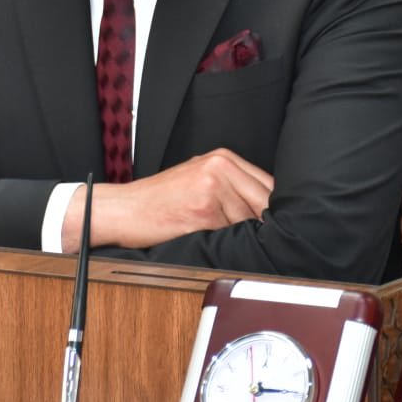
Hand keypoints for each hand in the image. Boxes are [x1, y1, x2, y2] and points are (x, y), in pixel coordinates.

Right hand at [60, 148, 273, 251]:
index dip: (276, 210)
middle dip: (266, 223)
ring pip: (250, 221)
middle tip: (265, 240)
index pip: (269, 185)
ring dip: (246, 236)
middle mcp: (220, 168)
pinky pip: (231, 234)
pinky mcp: (203, 213)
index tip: (277, 226)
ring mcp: (212, 188)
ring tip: (225, 239)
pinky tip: (214, 242)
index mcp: (222, 158)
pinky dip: (228, 244)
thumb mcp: (198, 178)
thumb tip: (269, 211)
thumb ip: (232, 186)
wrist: (124, 209)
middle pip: (265, 202)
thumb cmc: (160, 199)